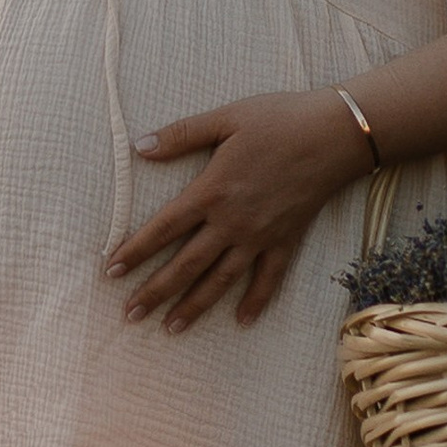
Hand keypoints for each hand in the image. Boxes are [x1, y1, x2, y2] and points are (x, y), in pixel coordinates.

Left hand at [106, 88, 371, 333]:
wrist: (335, 135)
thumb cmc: (279, 119)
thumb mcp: (225, 118)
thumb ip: (181, 135)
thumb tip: (139, 147)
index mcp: (212, 190)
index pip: (163, 228)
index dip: (135, 251)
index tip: (110, 272)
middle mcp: (232, 221)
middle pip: (185, 264)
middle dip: (155, 291)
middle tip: (130, 315)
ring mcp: (260, 236)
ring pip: (220, 280)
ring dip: (194, 306)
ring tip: (171, 328)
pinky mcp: (286, 240)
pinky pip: (268, 279)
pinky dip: (256, 301)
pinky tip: (241, 321)